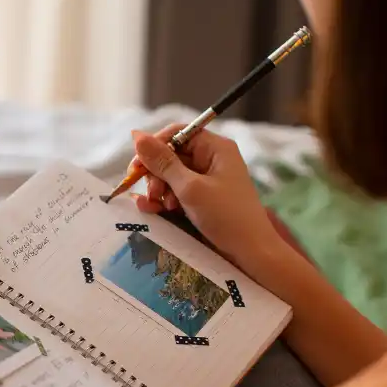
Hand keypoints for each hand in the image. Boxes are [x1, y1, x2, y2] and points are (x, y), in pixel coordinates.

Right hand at [130, 124, 281, 266]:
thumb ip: (162, 163)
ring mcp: (206, 180)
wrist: (250, 253)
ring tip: (161, 207)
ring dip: (159, 190)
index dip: (154, 146)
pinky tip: (156, 210)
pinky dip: (164, 200)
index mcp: (215, 148)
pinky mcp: (201, 199)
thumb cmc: (226, 216)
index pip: (177, 133)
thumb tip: (136, 135)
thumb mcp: (190, 188)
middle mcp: (210, 159)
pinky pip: (175, 192)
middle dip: (156, 174)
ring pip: (170, 176)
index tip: (136, 167)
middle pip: (170, 155)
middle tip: (152, 194)